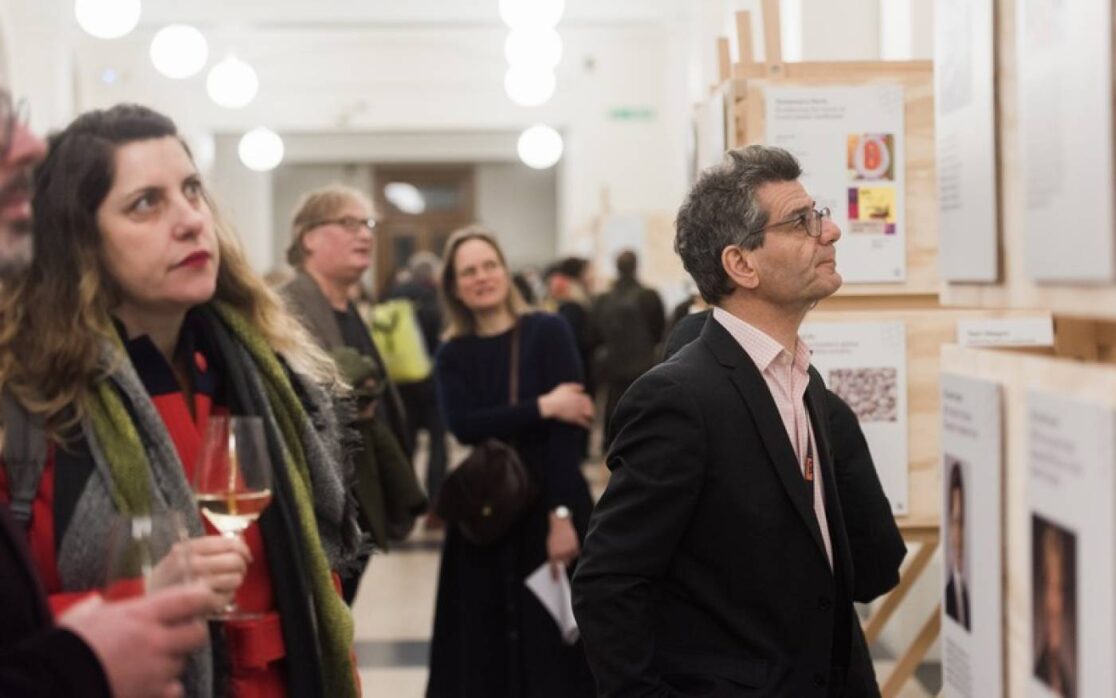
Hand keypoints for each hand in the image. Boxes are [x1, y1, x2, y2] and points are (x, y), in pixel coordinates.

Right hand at [59, 582, 215, 697]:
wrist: (51, 684)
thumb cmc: (64, 647)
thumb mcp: (81, 617)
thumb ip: (96, 606)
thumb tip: (96, 602)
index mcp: (141, 615)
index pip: (191, 599)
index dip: (200, 598)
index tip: (200, 599)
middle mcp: (155, 641)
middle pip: (198, 633)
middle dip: (190, 633)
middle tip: (176, 633)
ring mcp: (155, 670)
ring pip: (183, 662)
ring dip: (171, 661)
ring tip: (148, 662)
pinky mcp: (151, 694)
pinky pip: (174, 689)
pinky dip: (165, 687)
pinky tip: (149, 683)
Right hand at [151, 535, 250, 607]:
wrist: (146, 603)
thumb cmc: (169, 578)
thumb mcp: (182, 555)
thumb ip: (209, 548)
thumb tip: (241, 541)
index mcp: (189, 548)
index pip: (229, 542)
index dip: (243, 549)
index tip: (245, 556)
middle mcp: (193, 563)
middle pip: (235, 560)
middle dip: (241, 567)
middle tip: (237, 572)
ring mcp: (197, 584)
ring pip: (235, 579)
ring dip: (234, 583)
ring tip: (224, 585)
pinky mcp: (200, 603)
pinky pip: (228, 597)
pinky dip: (227, 598)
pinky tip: (217, 598)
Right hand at [538, 383, 593, 428]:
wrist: (551, 406)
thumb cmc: (556, 396)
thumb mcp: (565, 387)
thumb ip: (575, 386)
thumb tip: (582, 388)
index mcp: (579, 396)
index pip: (588, 398)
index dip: (588, 401)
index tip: (588, 402)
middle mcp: (581, 404)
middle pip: (590, 406)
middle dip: (592, 409)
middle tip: (591, 411)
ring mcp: (579, 412)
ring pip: (589, 415)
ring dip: (591, 417)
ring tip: (591, 419)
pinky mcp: (575, 419)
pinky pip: (583, 423)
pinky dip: (586, 425)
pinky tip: (587, 427)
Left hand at [546, 512, 579, 579]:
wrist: (560, 524)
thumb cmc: (554, 535)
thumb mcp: (550, 546)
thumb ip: (553, 556)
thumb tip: (557, 566)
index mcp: (553, 555)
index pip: (554, 569)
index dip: (554, 576)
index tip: (555, 581)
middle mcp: (561, 555)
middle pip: (565, 564)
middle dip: (564, 562)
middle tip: (564, 559)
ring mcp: (569, 552)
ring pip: (571, 559)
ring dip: (569, 556)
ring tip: (567, 548)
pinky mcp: (576, 548)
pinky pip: (576, 554)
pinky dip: (574, 551)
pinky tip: (572, 546)